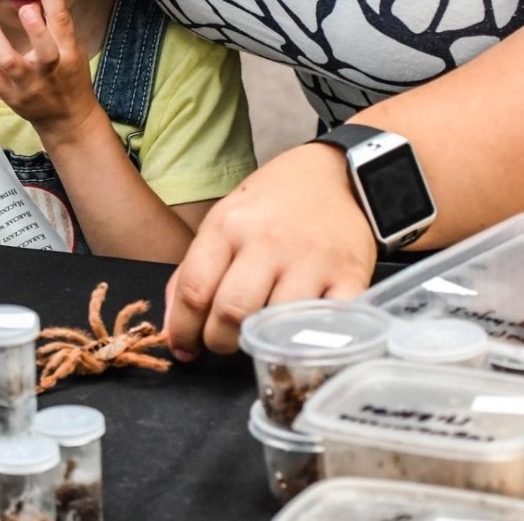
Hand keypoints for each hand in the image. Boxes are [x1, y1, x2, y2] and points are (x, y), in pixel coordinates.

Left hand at [0, 0, 96, 139]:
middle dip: (34, 27)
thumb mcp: (74, 51)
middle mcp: (50, 71)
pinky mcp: (13, 98)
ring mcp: (30, 86)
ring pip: (10, 63)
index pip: (62, 23)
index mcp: (69, 55)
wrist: (68, 120)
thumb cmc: (70, 78)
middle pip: (43, 49)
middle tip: (22, 6)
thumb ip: (57, 28)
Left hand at [164, 142, 377, 357]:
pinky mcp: (350, 278)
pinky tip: (301, 337)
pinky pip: (328, 328)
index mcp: (228, 225)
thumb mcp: (225, 219)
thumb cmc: (273, 203)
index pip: (194, 290)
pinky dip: (312, 342)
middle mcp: (267, 241)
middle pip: (231, 313)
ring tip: (260, 338)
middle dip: (218, 342)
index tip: (184, 348)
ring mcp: (310, 261)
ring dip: (262, 344)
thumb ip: (195, 269)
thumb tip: (174, 328)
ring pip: (276, 326)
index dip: (183, 330)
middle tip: (223, 344)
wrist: (335, 175)